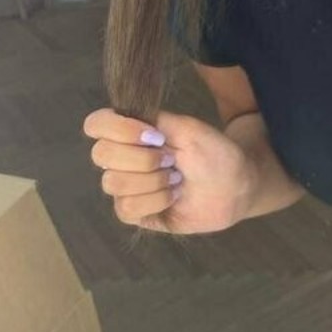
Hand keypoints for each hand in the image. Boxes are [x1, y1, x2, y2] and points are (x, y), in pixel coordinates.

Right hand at [83, 107, 256, 233]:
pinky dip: (155, 201)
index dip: (118, 129)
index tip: (155, 135)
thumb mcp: (187, 128)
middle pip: (101, 154)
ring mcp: (126, 186)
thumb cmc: (213, 153)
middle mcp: (122, 158)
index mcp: (132, 131)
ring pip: (114, 183)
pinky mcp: (134, 212)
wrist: (235, 186)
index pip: (96, 124)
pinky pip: (126, 208)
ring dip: (153, 181)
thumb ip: (152, 120)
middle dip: (144, 158)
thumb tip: (123, 119)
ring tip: (176, 180)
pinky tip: (173, 197)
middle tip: (172, 160)